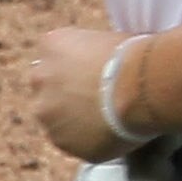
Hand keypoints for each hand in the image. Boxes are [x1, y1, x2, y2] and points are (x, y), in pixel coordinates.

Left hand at [33, 28, 131, 161]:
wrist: (142, 88)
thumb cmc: (137, 57)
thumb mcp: (110, 39)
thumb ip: (94, 52)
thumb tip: (104, 63)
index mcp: (52, 45)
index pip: (56, 54)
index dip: (78, 65)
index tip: (96, 71)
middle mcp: (40, 78)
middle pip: (50, 88)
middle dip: (70, 93)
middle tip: (101, 97)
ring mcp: (47, 114)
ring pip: (59, 119)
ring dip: (77, 119)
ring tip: (111, 118)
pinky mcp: (63, 142)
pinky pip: (75, 142)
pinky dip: (90, 140)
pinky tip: (114, 132)